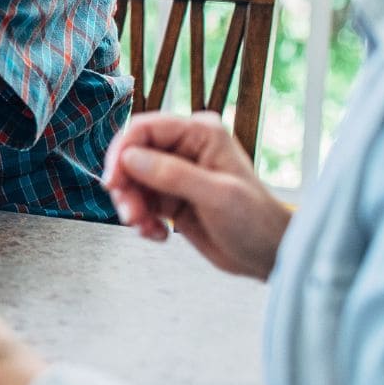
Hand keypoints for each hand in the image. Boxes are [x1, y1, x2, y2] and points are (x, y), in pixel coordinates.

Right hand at [102, 111, 290, 279]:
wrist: (270, 255)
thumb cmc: (256, 221)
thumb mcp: (217, 195)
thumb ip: (172, 174)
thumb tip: (129, 158)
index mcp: (200, 133)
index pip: (145, 128)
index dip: (122, 151)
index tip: (112, 181)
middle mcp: (185, 148)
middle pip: (132, 156)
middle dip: (126, 186)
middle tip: (130, 213)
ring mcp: (176, 173)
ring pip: (132, 181)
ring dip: (132, 206)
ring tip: (145, 228)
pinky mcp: (171, 198)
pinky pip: (140, 202)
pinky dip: (142, 220)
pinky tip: (158, 234)